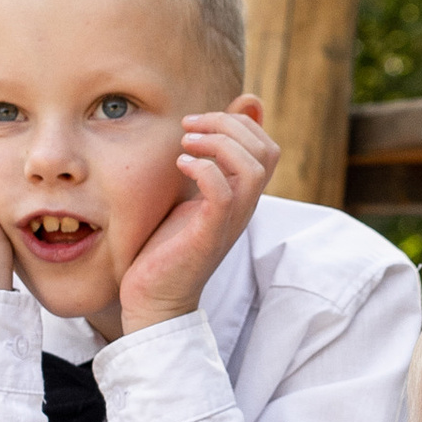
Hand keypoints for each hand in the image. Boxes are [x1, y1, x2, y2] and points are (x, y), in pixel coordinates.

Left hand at [115, 100, 279, 329]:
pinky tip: (180, 165)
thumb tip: (201, 132)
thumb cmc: (166, 249)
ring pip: (253, 168)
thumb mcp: (187, 198)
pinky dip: (203, 169)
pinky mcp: (209, 235)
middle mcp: (243, 207)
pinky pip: (223, 193)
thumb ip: (201, 169)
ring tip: (186, 143)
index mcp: (242, 196)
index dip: (238, 122)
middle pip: (266, 150)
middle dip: (229, 124)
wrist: (155, 299)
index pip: (266, 146)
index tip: (196, 124)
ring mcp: (230, 221)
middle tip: (190, 126)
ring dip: (219, 143)